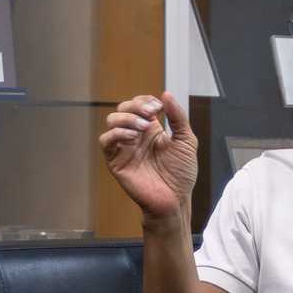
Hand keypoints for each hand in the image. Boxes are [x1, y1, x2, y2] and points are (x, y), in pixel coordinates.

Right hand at [99, 91, 197, 221]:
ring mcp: (124, 148)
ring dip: (127, 118)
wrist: (175, 198)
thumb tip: (166, 94)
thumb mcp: (186, 140)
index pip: (139, 104)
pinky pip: (106, 141)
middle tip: (151, 114)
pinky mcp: (116, 161)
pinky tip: (133, 137)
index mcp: (150, 129)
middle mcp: (135, 136)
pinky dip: (117, 133)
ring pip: (112, 121)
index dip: (145, 100)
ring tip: (143, 128)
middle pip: (123, 109)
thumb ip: (178, 117)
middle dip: (136, 106)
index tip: (159, 108)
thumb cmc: (181, 173)